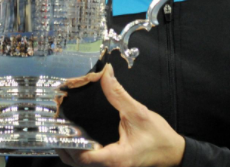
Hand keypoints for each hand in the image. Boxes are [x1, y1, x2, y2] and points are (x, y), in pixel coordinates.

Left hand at [58, 64, 185, 166]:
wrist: (173, 152)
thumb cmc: (158, 137)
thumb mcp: (138, 112)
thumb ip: (118, 94)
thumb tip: (105, 73)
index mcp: (115, 158)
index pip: (82, 157)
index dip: (67, 143)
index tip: (60, 126)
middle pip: (76, 162)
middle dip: (63, 145)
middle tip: (56, 124)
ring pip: (80, 164)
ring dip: (70, 149)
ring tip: (63, 129)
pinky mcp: (111, 165)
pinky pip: (89, 162)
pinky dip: (80, 151)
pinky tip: (77, 136)